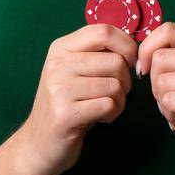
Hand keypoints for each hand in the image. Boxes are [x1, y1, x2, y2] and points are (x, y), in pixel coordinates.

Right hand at [16, 23, 135, 174]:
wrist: (38, 143)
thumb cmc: (66, 105)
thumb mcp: (74, 70)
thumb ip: (98, 54)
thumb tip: (136, 48)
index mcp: (61, 48)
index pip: (104, 31)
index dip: (127, 46)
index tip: (129, 64)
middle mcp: (57, 64)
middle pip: (116, 61)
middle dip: (126, 81)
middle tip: (114, 93)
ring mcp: (59, 89)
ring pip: (115, 85)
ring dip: (120, 101)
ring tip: (105, 108)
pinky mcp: (66, 114)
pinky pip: (109, 105)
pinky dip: (113, 114)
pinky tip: (101, 119)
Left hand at [137, 21, 174, 174]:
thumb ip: (174, 56)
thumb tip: (137, 51)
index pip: (168, 29)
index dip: (147, 50)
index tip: (146, 71)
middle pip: (159, 58)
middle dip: (156, 84)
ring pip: (160, 80)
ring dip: (163, 103)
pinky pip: (168, 100)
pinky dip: (171, 116)